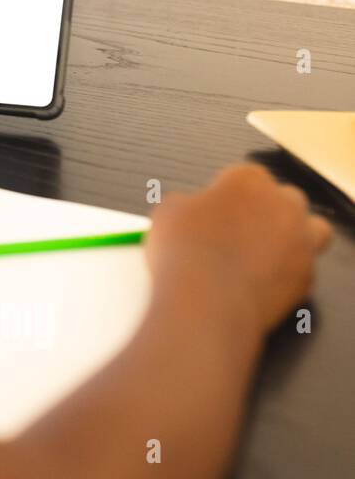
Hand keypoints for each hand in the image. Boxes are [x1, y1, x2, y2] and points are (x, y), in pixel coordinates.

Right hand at [144, 164, 331, 336]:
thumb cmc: (183, 251)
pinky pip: (302, 269)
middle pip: (284, 198)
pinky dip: (285, 274)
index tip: (210, 211)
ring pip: (312, 229)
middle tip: (236, 231)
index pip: (244, 176)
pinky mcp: (306, 277)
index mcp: (248, 181)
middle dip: (265, 211)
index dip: (225, 194)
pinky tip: (258, 284)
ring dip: (293, 235)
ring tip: (262, 254)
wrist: (205, 303)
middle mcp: (283, 204)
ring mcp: (301, 241)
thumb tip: (191, 211)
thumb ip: (187, 205)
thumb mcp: (166, 214)